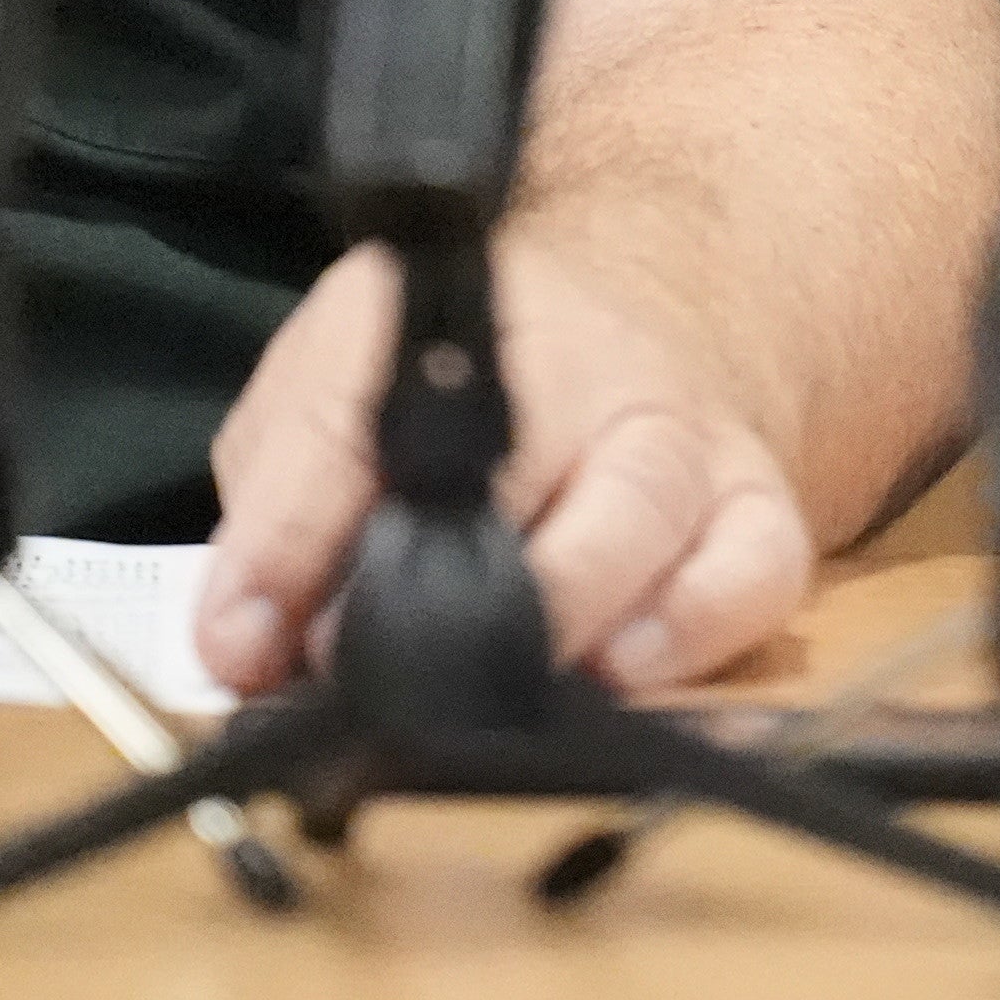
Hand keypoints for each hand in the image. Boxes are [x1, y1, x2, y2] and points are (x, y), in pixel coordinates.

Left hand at [187, 225, 819, 697]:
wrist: (641, 313)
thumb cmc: (466, 376)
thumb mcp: (337, 395)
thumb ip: (278, 518)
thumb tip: (240, 647)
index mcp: (441, 328)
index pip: (344, 425)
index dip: (289, 539)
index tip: (245, 635)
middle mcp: (575, 370)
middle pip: (519, 459)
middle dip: (444, 589)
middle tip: (379, 673)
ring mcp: (681, 437)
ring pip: (645, 508)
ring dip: (567, 612)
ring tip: (505, 686)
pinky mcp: (758, 509)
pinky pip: (753, 571)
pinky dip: (694, 632)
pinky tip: (623, 676)